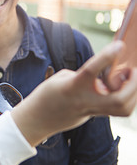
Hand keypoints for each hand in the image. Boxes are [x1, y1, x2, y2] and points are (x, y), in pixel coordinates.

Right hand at [12, 41, 136, 146]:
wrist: (37, 120)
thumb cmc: (46, 95)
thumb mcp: (61, 78)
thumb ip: (84, 75)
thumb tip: (102, 76)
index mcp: (72, 87)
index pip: (91, 71)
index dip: (106, 57)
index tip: (120, 45)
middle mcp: (84, 101)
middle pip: (119, 100)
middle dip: (133, 85)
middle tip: (133, 70)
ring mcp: (90, 112)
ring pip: (122, 109)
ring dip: (133, 94)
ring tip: (130, 79)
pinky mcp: (92, 117)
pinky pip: (115, 109)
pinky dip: (124, 98)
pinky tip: (120, 89)